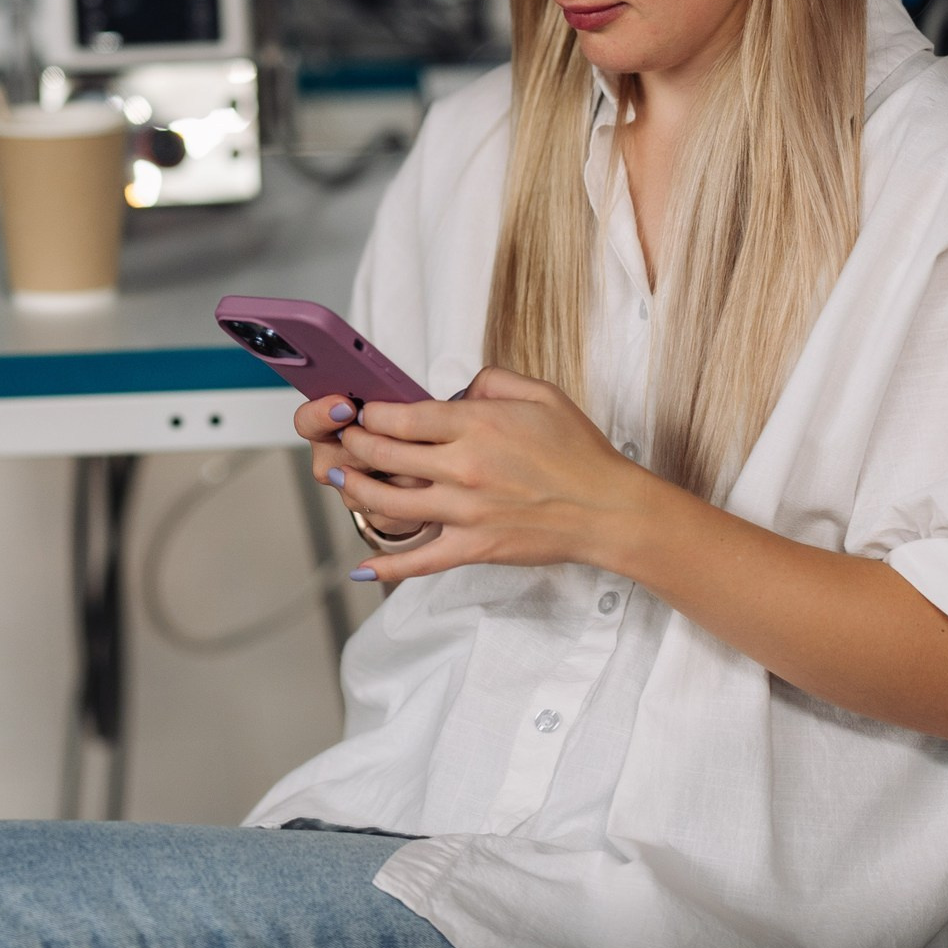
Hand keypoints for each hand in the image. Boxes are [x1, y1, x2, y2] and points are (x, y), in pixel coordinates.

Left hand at [317, 367, 657, 584]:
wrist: (607, 508)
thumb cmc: (579, 452)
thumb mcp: (541, 393)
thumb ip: (492, 380)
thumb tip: (457, 389)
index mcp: (477, 424)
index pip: (401, 416)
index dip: (370, 413)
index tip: (362, 412)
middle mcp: (464, 466)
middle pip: (384, 455)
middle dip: (354, 445)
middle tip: (344, 440)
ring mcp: (466, 511)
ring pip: (389, 502)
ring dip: (355, 490)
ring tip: (340, 480)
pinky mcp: (475, 547)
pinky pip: (421, 560)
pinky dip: (388, 566)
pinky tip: (362, 567)